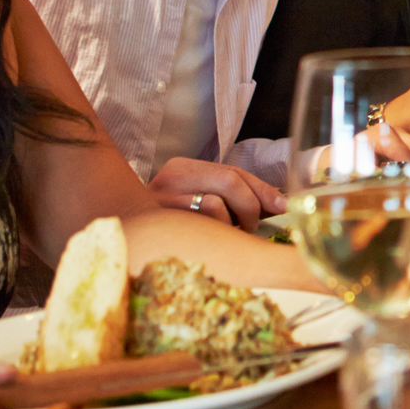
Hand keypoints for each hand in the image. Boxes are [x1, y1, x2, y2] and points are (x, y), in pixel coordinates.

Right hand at [151, 157, 285, 230]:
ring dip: (230, 224)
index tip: (283, 206)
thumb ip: (236, 197)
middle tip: (252, 226)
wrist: (126, 235)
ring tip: (226, 234)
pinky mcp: (157, 223)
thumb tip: (278, 203)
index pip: (233, 171)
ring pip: (215, 204)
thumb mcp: (203, 201)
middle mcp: (170, 177)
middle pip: (229, 180)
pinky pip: (200, 225)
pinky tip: (209, 241)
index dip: (262, 189)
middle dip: (251, 205)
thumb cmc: (174, 224)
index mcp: (182, 167)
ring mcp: (160, 199)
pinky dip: (214, 234)